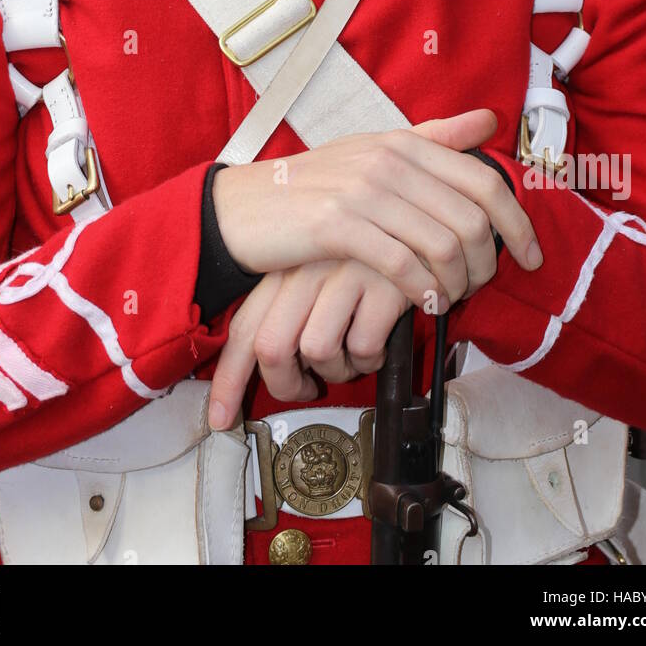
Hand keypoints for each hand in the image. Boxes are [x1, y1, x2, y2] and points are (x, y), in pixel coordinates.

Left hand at [208, 258, 409, 430]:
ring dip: (337, 371)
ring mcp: (344, 274)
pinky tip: (379, 343)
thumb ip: (290, 315)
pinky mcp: (382, 284)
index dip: (229, 380)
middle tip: (307, 390)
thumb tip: (270, 371)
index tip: (221, 418)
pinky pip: (363, 347)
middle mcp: (308, 269)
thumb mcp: (319, 278)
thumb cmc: (369, 262)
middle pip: (272, 347)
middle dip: (287, 386)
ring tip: (351, 357)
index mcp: (285, 269)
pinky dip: (370, 359)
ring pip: (317, 350)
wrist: (423, 227)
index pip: (243, 329)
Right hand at [212, 108, 540, 312]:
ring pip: (443, 245)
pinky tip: (423, 305)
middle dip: (489, 264)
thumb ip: (433, 137)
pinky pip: (402, 265)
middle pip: (472, 219)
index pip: (484, 182)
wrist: (242, 208)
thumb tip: (489, 118)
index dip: (519, 225)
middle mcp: (389, 160)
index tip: (532, 258)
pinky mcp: (336, 226)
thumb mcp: (373, 151)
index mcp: (404, 142)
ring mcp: (362, 191)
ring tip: (450, 300)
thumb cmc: (312, 187)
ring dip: (457, 284)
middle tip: (480, 289)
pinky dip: (423, 292)